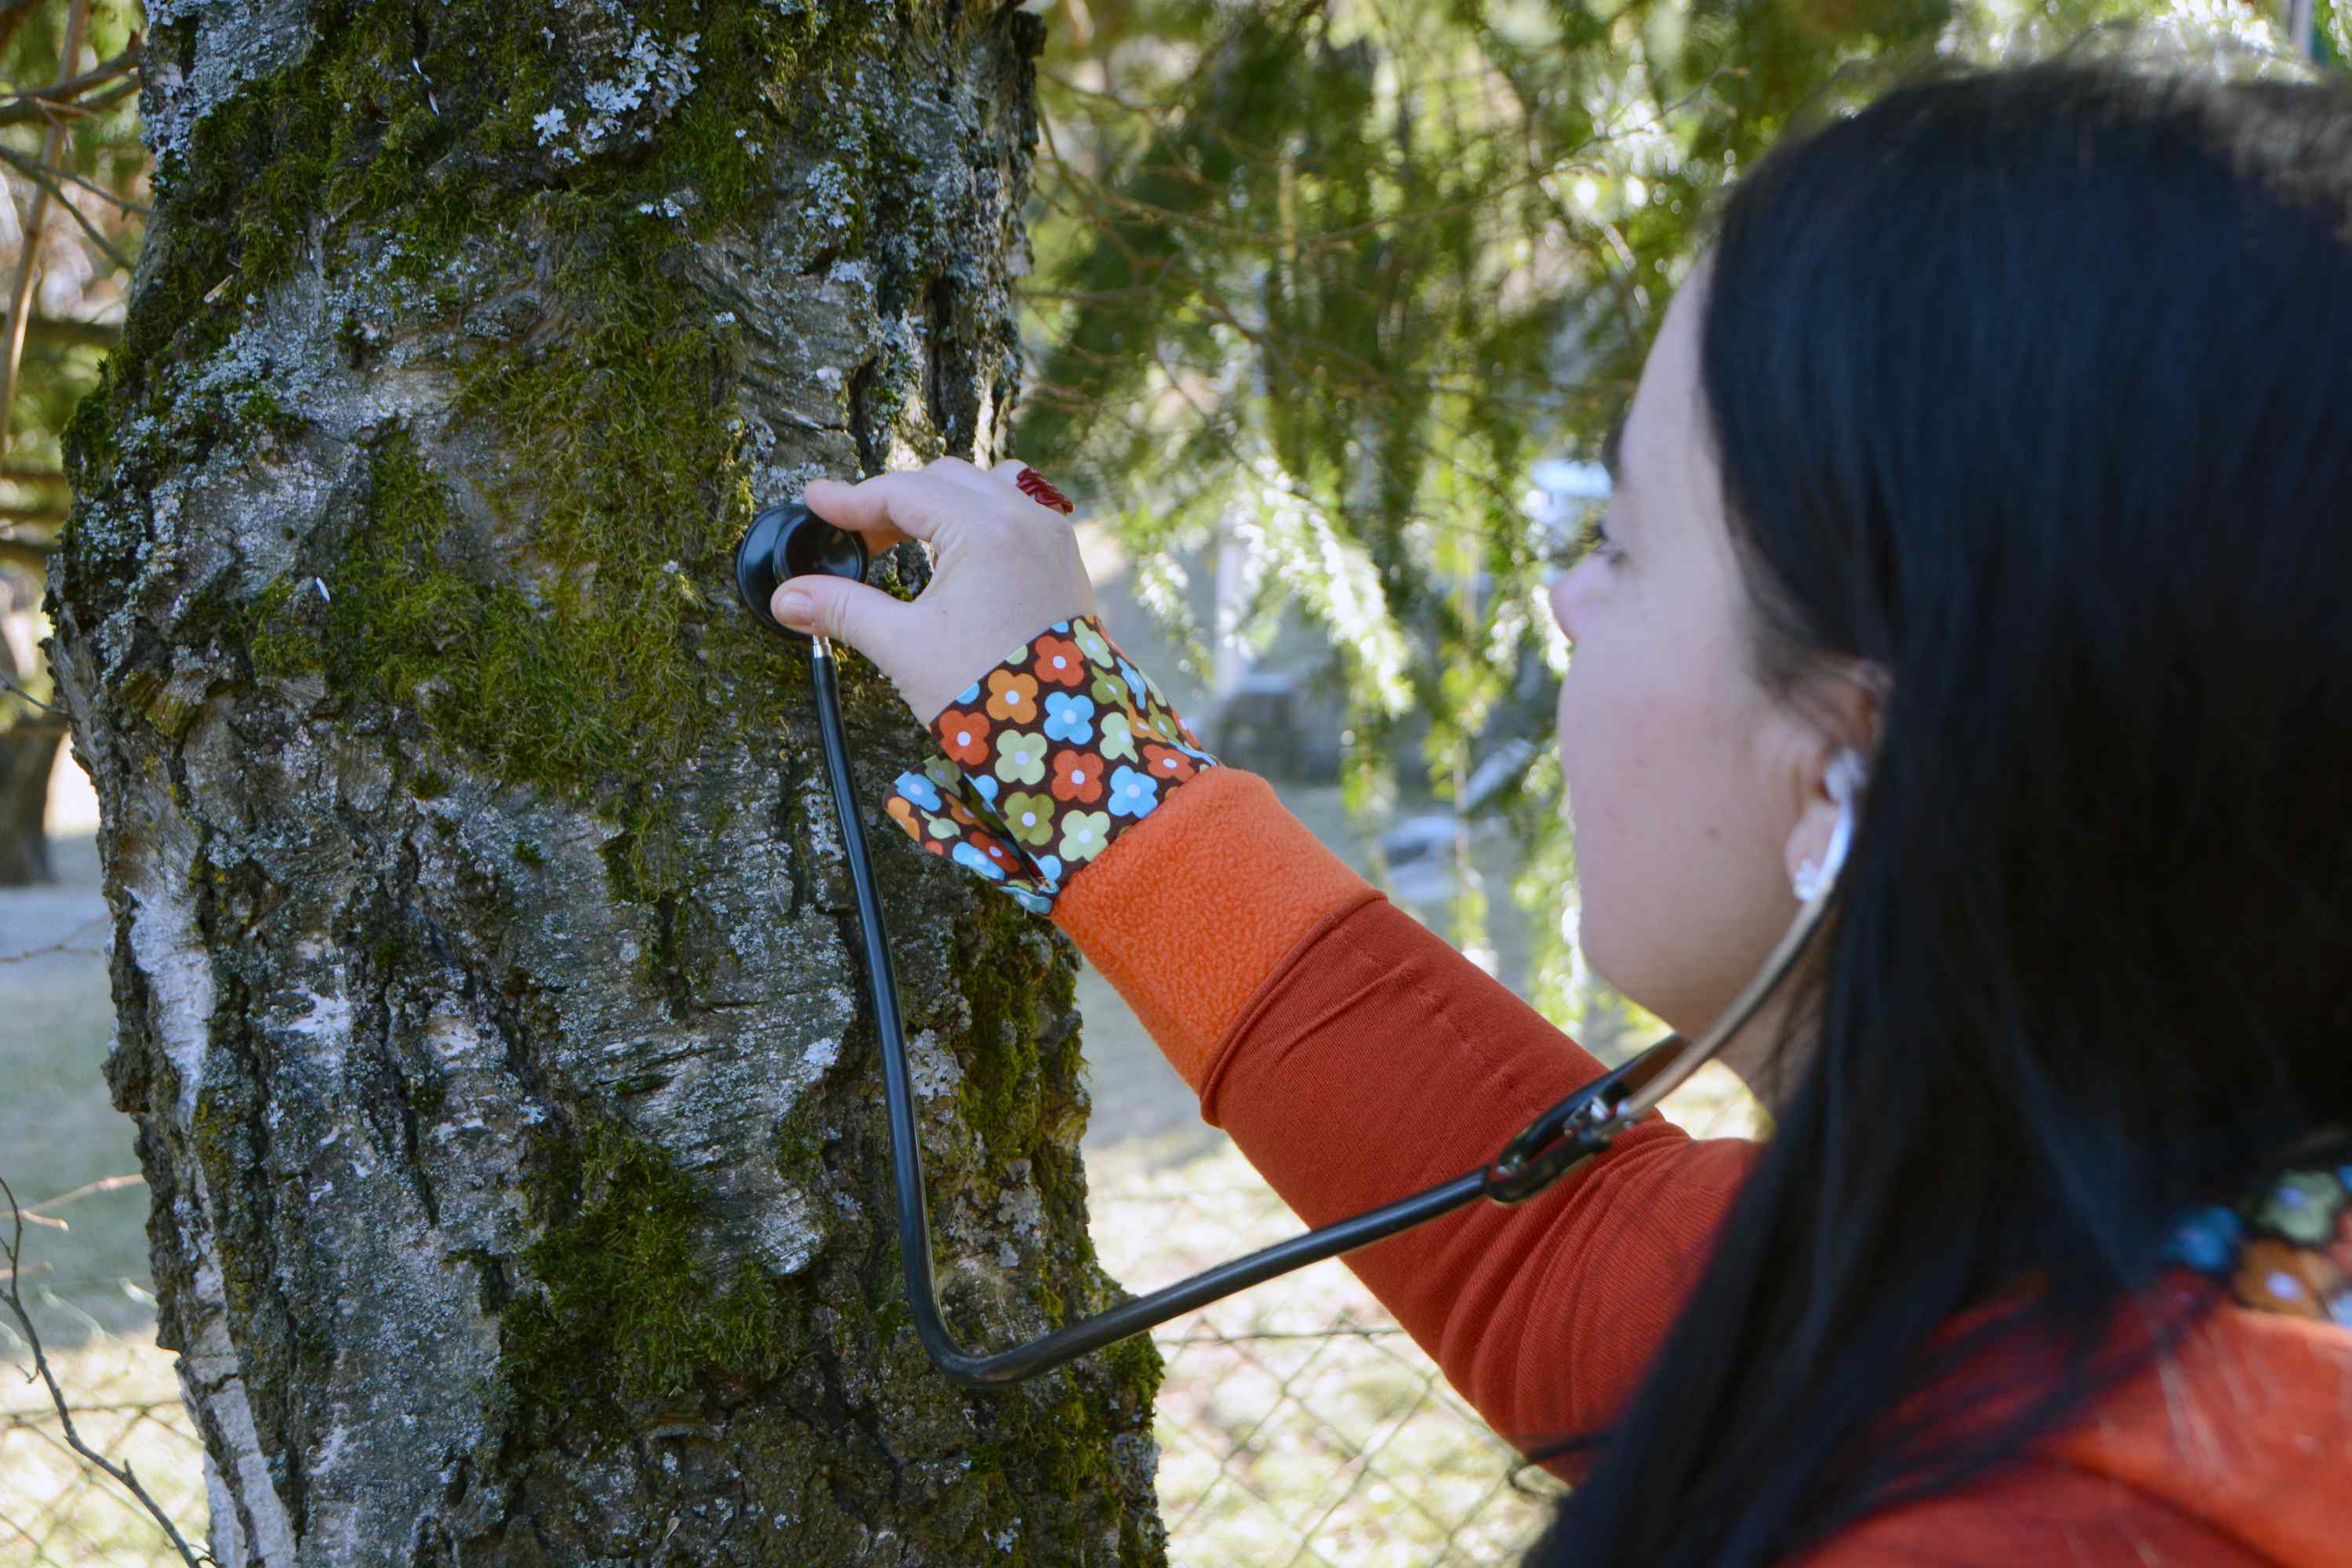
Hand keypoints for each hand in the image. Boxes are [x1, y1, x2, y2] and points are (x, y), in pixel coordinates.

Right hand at [771, 457, 1101, 722]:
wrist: (1065, 743)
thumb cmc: (990, 696)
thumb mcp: (904, 648)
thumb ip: (843, 610)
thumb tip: (786, 598)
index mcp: (986, 529)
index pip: (903, 492)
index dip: (851, 499)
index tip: (816, 502)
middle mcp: (1026, 519)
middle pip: (942, 480)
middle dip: (892, 502)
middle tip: (854, 539)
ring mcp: (1051, 537)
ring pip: (983, 488)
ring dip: (938, 504)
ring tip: (900, 540)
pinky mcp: (1063, 561)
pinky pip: (1016, 512)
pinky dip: (977, 518)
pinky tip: (955, 552)